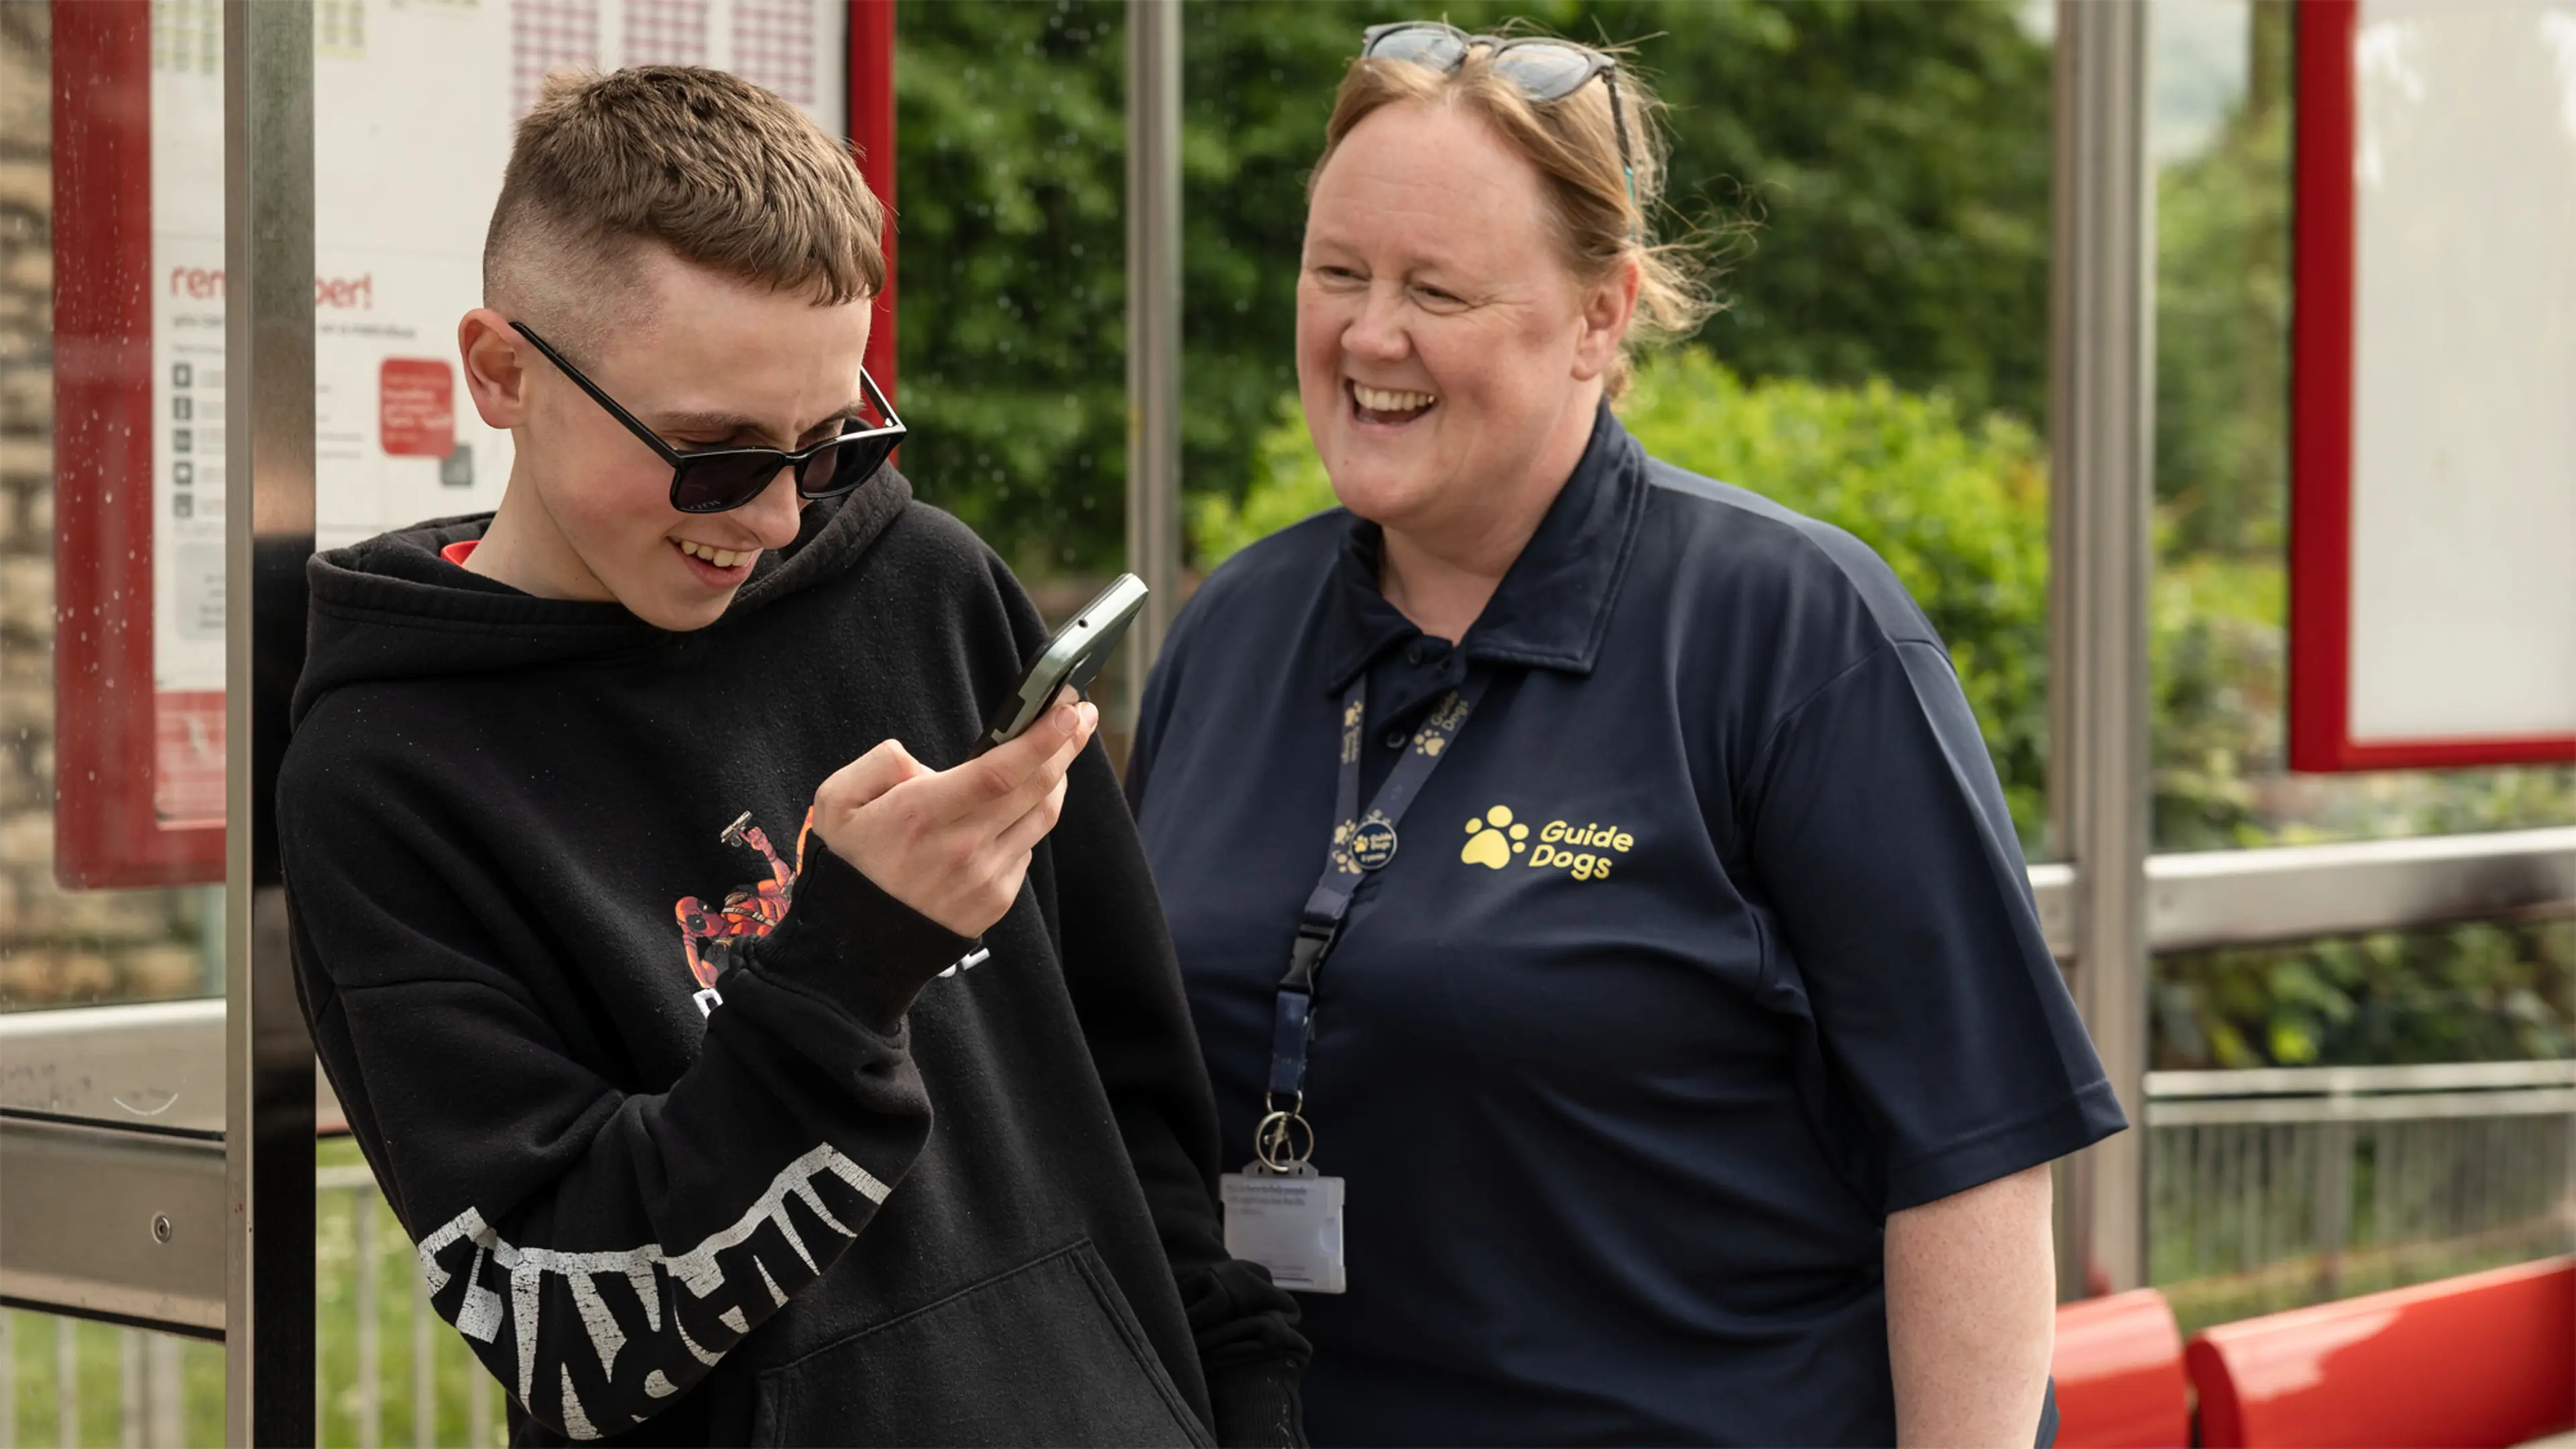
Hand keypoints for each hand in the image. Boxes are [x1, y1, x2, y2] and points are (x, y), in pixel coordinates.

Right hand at [811, 691, 1098, 938]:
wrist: (857, 945)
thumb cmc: (851, 863)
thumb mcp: (837, 801)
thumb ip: (880, 764)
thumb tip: (925, 764)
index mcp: (920, 815)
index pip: (997, 773)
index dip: (1040, 740)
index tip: (1069, 709)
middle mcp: (960, 848)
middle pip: (1034, 789)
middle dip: (1066, 745)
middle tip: (1081, 714)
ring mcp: (984, 877)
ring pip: (1041, 817)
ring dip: (1057, 778)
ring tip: (1061, 749)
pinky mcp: (997, 899)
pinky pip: (1026, 848)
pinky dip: (1027, 819)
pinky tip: (1019, 805)